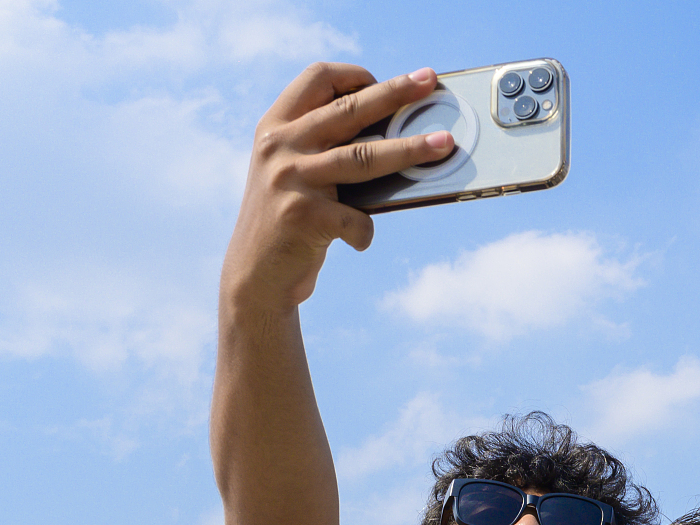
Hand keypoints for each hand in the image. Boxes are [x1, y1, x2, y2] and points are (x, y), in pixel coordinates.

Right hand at [223, 63, 454, 311]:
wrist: (254, 275)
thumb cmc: (289, 221)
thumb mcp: (295, 174)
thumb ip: (326, 150)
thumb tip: (398, 137)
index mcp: (275, 127)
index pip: (316, 78)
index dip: (353, 75)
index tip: (383, 81)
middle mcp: (279, 146)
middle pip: (349, 110)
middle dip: (394, 93)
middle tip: (428, 81)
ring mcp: (289, 179)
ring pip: (363, 157)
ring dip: (410, 150)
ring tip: (445, 144)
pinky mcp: (302, 216)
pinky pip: (356, 218)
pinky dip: (365, 231)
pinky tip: (360, 239)